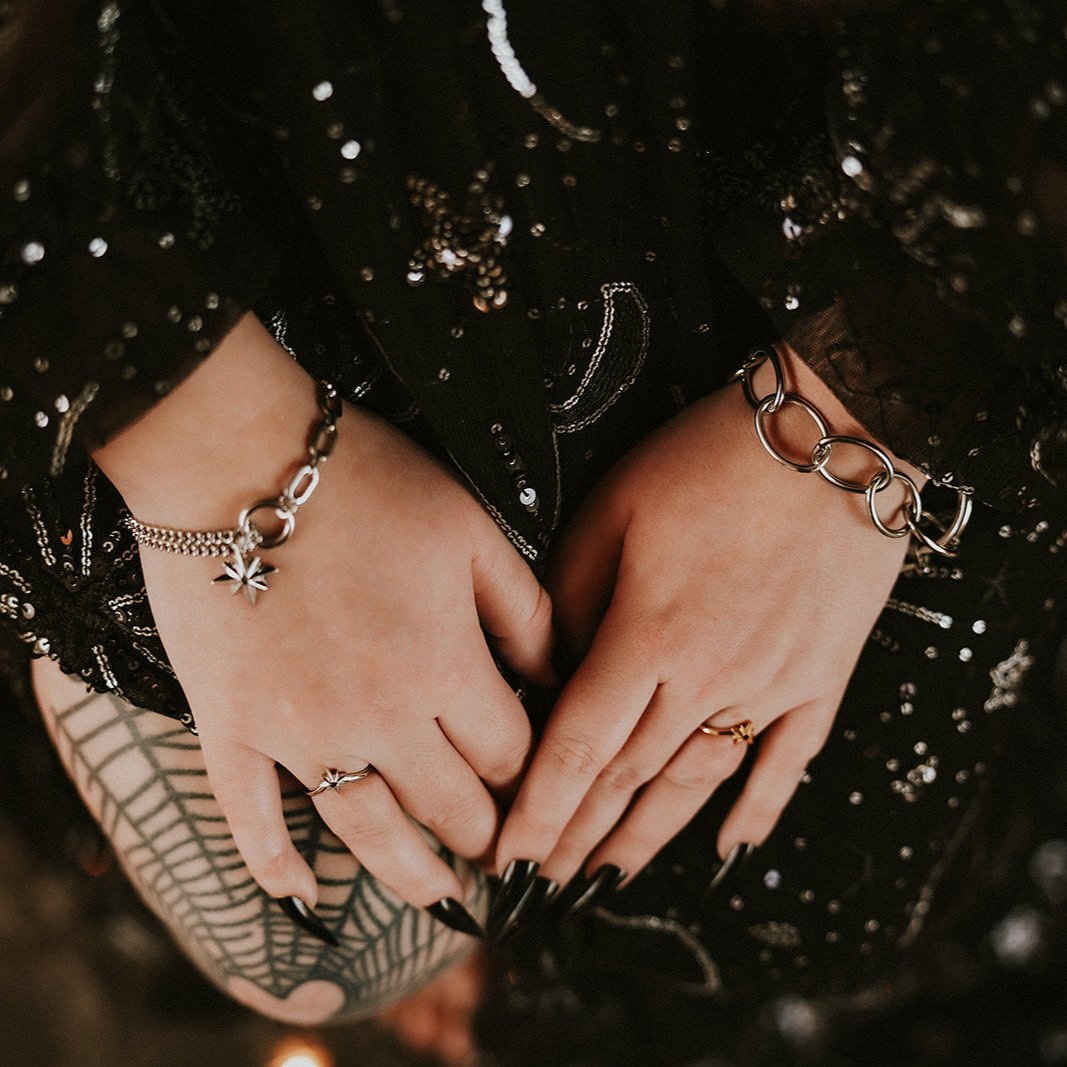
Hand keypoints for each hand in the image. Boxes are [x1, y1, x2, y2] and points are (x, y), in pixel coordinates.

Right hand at [95, 315, 553, 917]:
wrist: (239, 457)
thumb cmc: (368, 484)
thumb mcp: (471, 531)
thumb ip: (525, 612)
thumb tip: (558, 676)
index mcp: (446, 670)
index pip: (510, 755)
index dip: (534, 775)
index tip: (538, 783)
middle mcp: (379, 720)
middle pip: (451, 806)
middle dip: (486, 833)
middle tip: (502, 852)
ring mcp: (298, 733)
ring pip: (367, 831)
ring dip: (410, 875)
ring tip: (438, 901)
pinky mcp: (231, 728)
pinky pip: (250, 816)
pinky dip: (274, 862)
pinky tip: (299, 896)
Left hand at [495, 345, 914, 887]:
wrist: (829, 438)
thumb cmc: (707, 462)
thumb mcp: (612, 510)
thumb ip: (572, 597)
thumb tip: (552, 665)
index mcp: (647, 637)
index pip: (577, 747)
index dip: (539, 809)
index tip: (510, 857)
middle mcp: (706, 679)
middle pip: (630, 777)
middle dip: (580, 837)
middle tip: (545, 884)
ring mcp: (770, 686)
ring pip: (697, 782)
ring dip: (650, 836)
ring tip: (611, 878)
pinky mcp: (819, 678)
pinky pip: (787, 760)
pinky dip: (758, 809)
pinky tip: (732, 848)